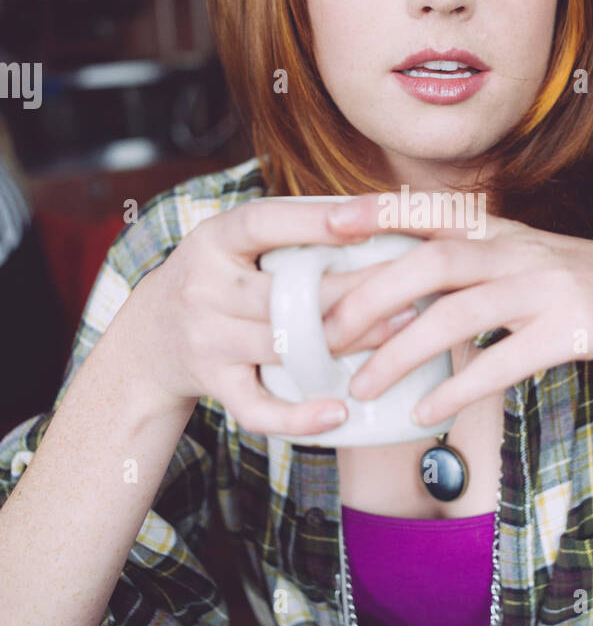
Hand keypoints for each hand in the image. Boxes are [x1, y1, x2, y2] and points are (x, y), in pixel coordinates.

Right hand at [128, 198, 419, 435]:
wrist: (148, 339)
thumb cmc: (218, 278)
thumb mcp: (232, 240)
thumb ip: (286, 227)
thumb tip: (374, 207)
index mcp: (213, 240)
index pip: (261, 223)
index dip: (312, 223)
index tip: (364, 220)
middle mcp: (203, 288)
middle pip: (283, 294)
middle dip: (352, 292)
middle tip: (411, 285)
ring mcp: (206, 340)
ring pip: (283, 346)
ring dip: (347, 342)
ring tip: (402, 331)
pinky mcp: (213, 384)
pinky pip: (257, 408)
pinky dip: (299, 417)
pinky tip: (340, 412)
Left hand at [321, 192, 592, 424]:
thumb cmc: (588, 289)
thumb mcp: (527, 263)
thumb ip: (471, 269)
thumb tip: (398, 297)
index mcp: (503, 231)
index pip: (428, 211)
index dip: (374, 213)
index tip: (324, 226)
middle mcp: (519, 249)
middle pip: (429, 261)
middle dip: (369, 296)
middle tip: (325, 337)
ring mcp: (547, 287)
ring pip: (457, 312)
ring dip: (400, 352)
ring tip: (361, 388)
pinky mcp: (573, 328)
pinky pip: (504, 360)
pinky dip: (458, 388)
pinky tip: (425, 414)